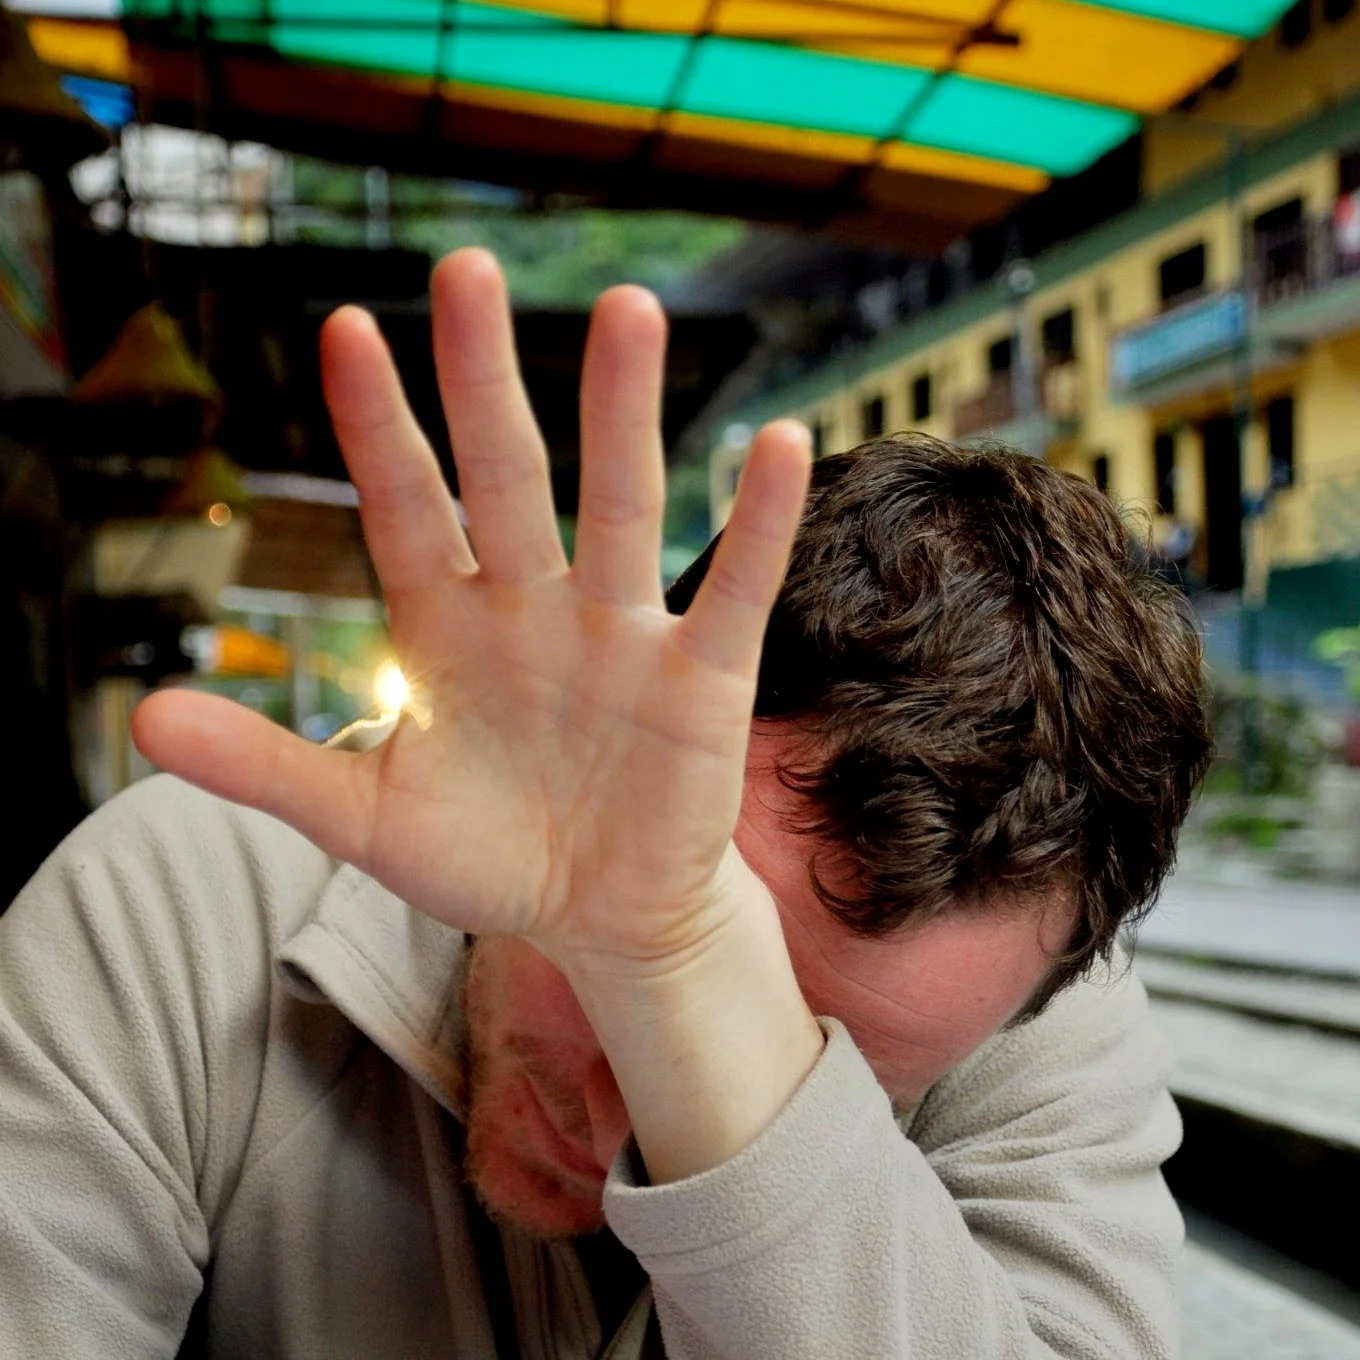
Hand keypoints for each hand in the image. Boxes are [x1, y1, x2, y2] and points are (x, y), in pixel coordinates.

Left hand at [133, 249, 811, 971]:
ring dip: (623, 413)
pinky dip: (755, 524)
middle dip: (484, 380)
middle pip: (506, 476)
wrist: (596, 914)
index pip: (405, 508)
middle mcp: (532, 606)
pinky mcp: (701, 677)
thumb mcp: (365, 818)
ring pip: (622, 505)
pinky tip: (774, 443)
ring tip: (628, 311)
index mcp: (445, 627)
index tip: (344, 331)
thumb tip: (142, 720)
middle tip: (468, 269)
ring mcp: (620, 633)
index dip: (376, 428)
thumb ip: (267, 766)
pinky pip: (733, 589)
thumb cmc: (482, 854)